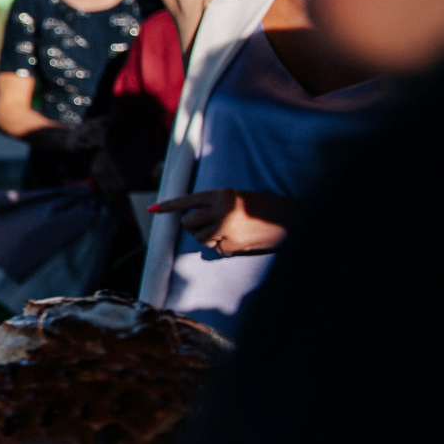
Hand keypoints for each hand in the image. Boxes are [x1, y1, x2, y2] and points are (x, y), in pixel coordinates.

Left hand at [153, 187, 290, 254]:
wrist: (291, 220)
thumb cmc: (265, 208)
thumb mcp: (238, 198)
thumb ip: (216, 205)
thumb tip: (193, 220)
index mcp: (222, 194)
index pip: (188, 199)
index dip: (168, 205)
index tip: (152, 210)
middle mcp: (221, 209)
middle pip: (189, 222)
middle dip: (193, 226)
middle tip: (208, 226)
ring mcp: (225, 228)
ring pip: (200, 238)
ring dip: (209, 238)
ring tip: (230, 232)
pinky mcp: (231, 245)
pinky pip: (217, 249)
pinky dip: (225, 247)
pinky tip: (241, 240)